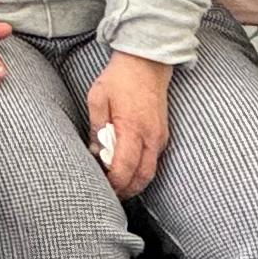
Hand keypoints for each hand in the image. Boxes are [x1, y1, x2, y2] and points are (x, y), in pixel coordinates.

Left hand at [82, 51, 172, 200]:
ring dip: (134, 183)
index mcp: (132, 129)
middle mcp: (151, 137)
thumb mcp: (98, 98)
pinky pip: (154, 160)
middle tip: (109, 195)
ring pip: (150, 172)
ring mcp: (160, 137)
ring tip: (116, 185)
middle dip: (126, 191)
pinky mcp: (162, 135)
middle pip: (142, 177)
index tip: (103, 188)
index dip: (114, 183)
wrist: (147, 63)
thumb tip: (95, 152)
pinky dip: (141, 170)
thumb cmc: (120, 78)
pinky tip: (127, 169)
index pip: (125, 168)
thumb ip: (96, 128)